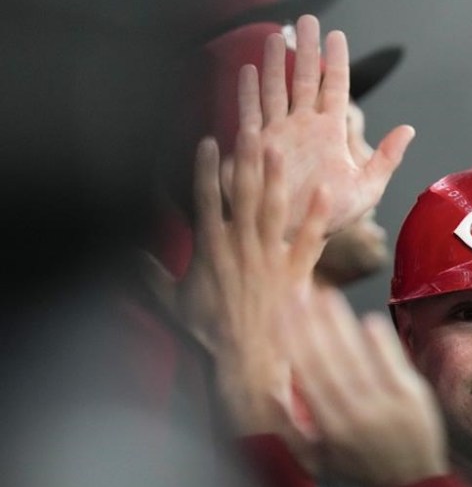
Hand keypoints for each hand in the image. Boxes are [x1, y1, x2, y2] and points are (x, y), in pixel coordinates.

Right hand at [142, 101, 332, 435]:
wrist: (246, 360)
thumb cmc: (211, 333)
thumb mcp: (172, 302)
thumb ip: (149, 275)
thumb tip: (128, 255)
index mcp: (210, 249)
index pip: (205, 199)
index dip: (205, 168)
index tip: (208, 140)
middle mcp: (239, 246)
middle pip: (241, 193)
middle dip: (246, 158)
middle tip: (252, 127)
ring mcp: (269, 257)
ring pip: (274, 208)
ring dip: (277, 176)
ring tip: (281, 148)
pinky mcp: (295, 273)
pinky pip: (310, 239)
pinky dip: (319, 216)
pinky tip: (328, 192)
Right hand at [223, 15, 414, 238]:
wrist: (298, 237)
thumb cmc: (330, 217)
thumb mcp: (366, 188)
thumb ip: (386, 157)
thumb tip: (408, 129)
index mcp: (331, 133)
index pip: (335, 87)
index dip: (336, 61)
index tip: (336, 36)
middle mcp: (304, 128)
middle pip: (303, 79)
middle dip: (305, 49)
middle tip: (307, 20)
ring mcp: (280, 134)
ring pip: (276, 89)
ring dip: (276, 63)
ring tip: (278, 37)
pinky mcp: (257, 146)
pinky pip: (252, 113)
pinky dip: (249, 92)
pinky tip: (249, 70)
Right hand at [278, 289, 447, 486]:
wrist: (413, 483)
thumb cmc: (360, 471)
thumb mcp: (316, 462)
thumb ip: (291, 431)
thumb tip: (269, 395)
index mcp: (331, 426)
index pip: (307, 375)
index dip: (293, 343)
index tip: (282, 316)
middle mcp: (356, 413)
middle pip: (329, 360)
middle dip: (311, 324)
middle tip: (300, 293)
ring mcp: (387, 402)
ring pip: (357, 356)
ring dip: (340, 324)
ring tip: (327, 296)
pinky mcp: (412, 395)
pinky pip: (392, 362)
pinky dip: (380, 341)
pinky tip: (367, 318)